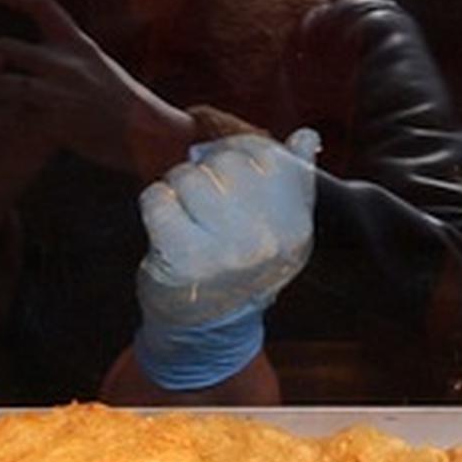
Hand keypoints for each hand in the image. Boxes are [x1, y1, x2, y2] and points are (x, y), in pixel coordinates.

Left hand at [0, 0, 158, 259]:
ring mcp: (61, 86)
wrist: (154, 135)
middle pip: (6, 45)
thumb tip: (58, 50)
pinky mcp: (57, 114)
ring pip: (1, 75)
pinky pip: (12, 107)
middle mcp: (69, 59)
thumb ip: (76, 60)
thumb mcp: (102, 72)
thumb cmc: (129, 109)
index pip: (43, 6)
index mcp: (80, 44)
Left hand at [130, 128, 323, 390]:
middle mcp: (266, 239)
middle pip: (225, 163)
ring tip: (185, 216)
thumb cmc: (239, 264)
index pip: (267, 157)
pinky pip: (157, 197)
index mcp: (295, 227)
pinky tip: (165, 225)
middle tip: (203, 203)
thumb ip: (294, 183)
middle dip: (205, 172)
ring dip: (177, 188)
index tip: (226, 175)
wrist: (206, 327)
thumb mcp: (279, 231)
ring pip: (188, 177)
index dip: (237, 153)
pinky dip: (154, 203)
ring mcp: (224, 251)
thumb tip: (307, 134)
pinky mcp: (182, 257)